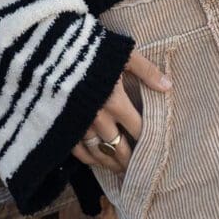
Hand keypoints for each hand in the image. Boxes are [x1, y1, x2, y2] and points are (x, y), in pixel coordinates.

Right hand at [71, 47, 171, 173]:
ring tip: (122, 169)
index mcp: (115, 101)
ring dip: (112, 163)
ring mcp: (78, 125)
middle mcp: (97, 118)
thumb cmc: (91, 48)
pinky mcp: (62, 126)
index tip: (155, 148)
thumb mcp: (122, 54)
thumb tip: (168, 86)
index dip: (148, 140)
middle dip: (131, 159)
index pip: (137, 129)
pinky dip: (89, 159)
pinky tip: (97, 161)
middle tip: (140, 169)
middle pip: (119, 147)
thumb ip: (146, 70)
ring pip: (99, 153)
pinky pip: (77, 151)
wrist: (50, 51)